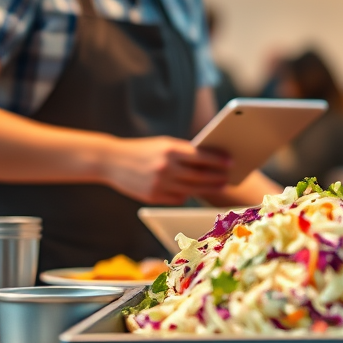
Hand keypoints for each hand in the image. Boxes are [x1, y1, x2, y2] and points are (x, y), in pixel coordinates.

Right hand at [102, 136, 231, 204]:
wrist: (111, 160)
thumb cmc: (142, 150)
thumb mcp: (163, 144)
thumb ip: (183, 151)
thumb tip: (208, 159)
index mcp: (169, 150)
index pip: (201, 156)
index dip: (218, 160)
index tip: (230, 162)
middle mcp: (166, 167)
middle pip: (199, 175)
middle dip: (216, 177)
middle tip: (229, 178)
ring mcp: (159, 184)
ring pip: (190, 189)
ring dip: (207, 188)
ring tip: (219, 185)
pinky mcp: (153, 197)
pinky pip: (177, 198)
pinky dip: (186, 195)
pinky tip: (193, 191)